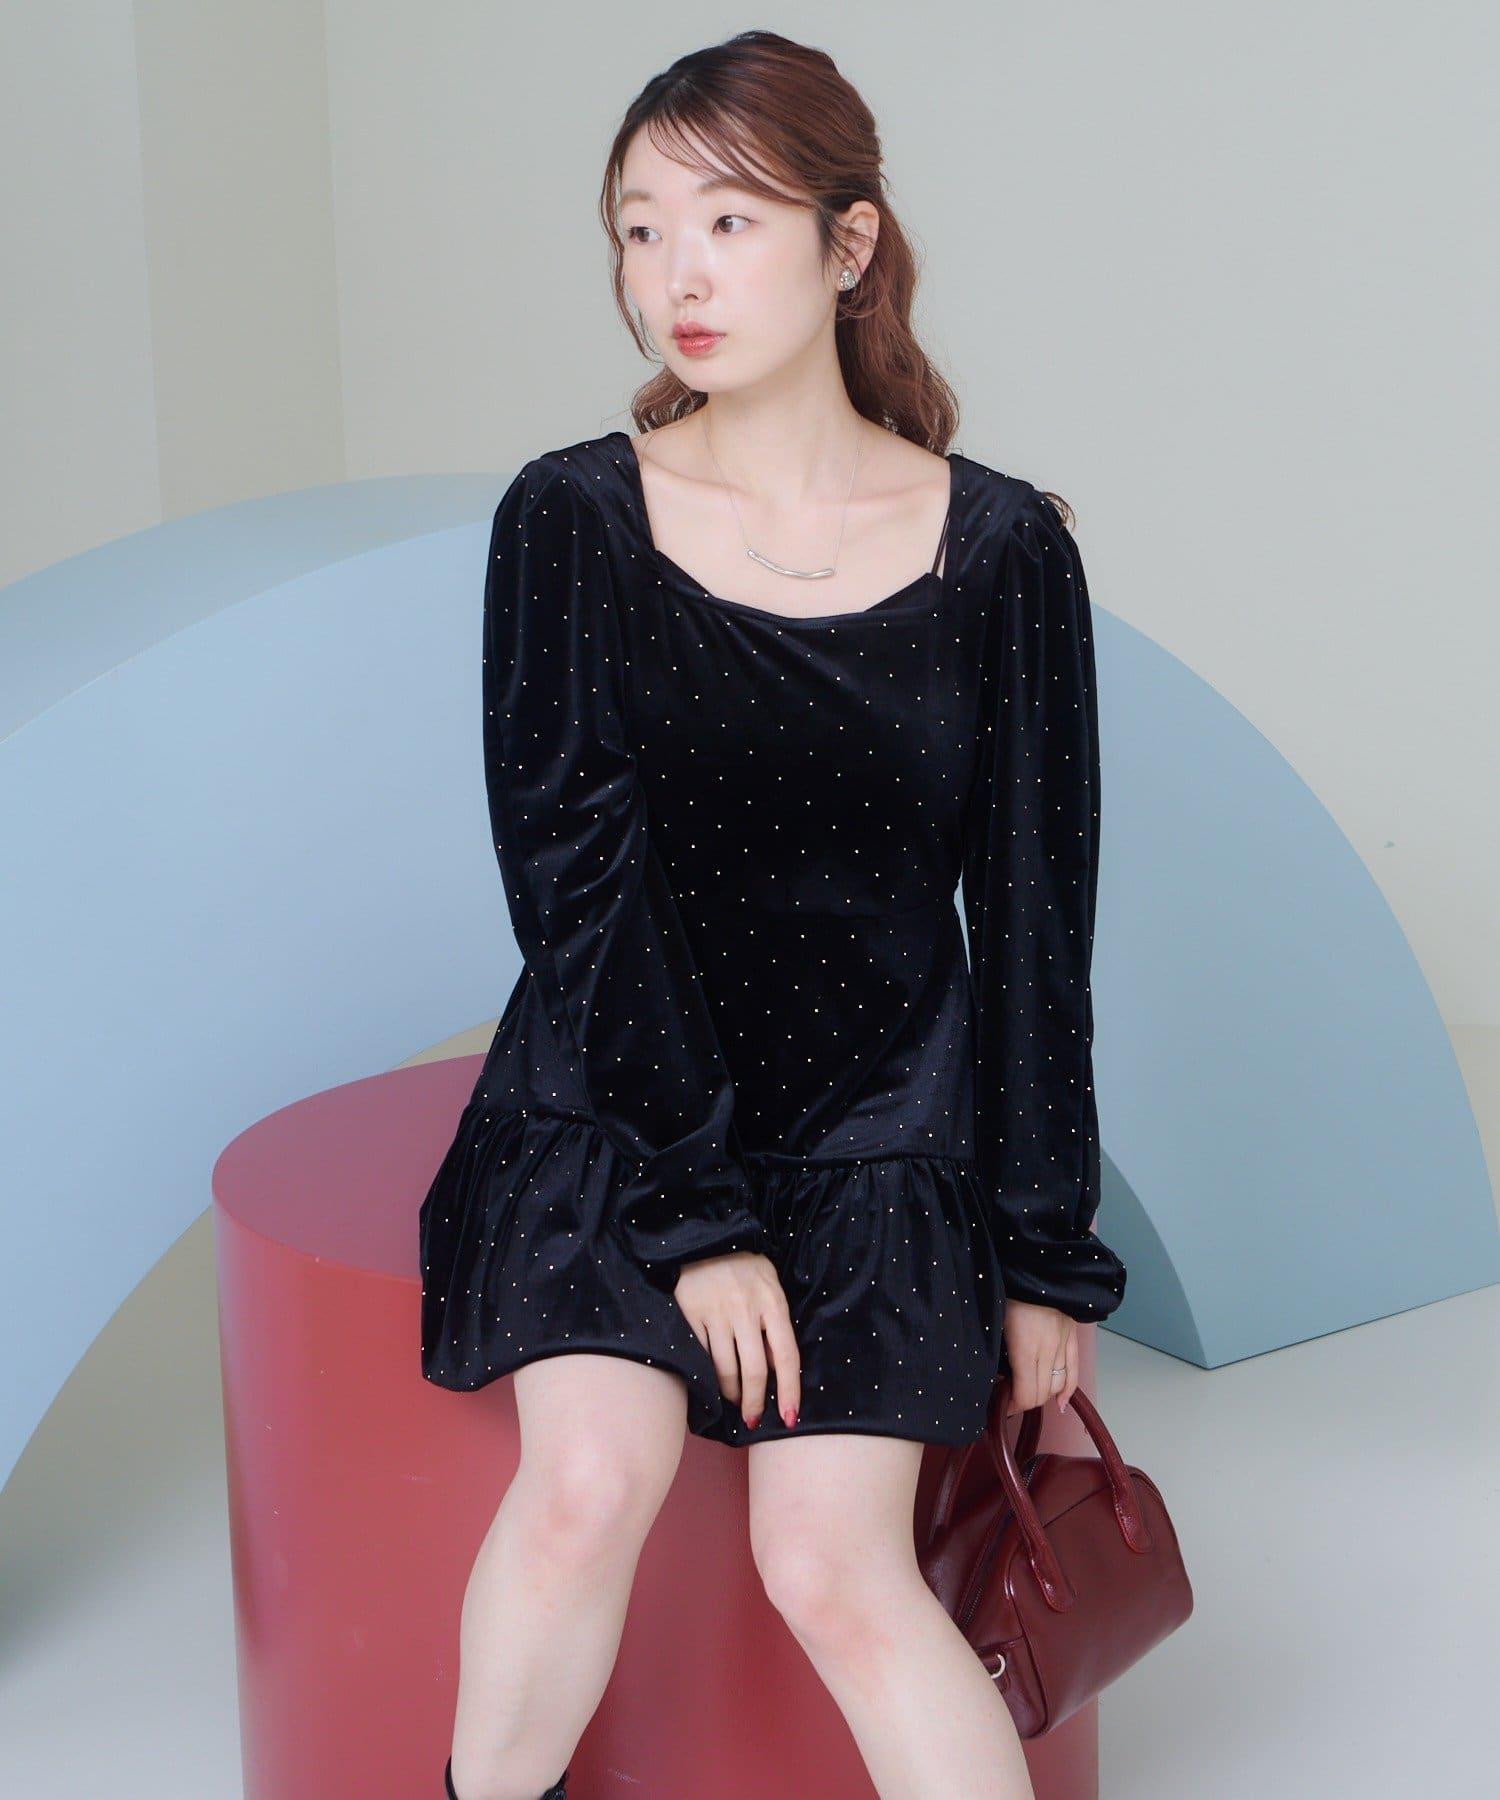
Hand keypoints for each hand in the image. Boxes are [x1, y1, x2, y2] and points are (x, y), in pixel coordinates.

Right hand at [674, 1251, 801, 1430]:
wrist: (705, 1238)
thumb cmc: (745, 1268)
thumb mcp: (771, 1286)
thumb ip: (775, 1323)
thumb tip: (775, 1366)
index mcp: (773, 1303)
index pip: (786, 1355)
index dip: (790, 1390)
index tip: (789, 1418)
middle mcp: (746, 1309)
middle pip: (754, 1370)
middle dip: (755, 1402)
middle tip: (753, 1419)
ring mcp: (717, 1312)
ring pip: (725, 1369)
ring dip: (731, 1394)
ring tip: (734, 1400)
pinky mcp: (691, 1314)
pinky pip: (702, 1355)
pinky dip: (709, 1375)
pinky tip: (714, 1381)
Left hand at [1001, 1298, 1078, 1416]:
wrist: (1039, 1263)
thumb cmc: (1011, 1288)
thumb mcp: (996, 1319)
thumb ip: (997, 1348)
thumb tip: (993, 1369)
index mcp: (1025, 1349)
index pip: (1026, 1395)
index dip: (1013, 1406)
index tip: (1001, 1405)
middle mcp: (1048, 1352)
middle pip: (1041, 1394)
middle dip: (1024, 1401)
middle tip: (1009, 1398)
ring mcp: (1062, 1345)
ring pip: (1057, 1385)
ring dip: (1042, 1395)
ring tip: (1028, 1396)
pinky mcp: (1072, 1337)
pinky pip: (1074, 1370)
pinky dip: (1068, 1390)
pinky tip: (1061, 1403)